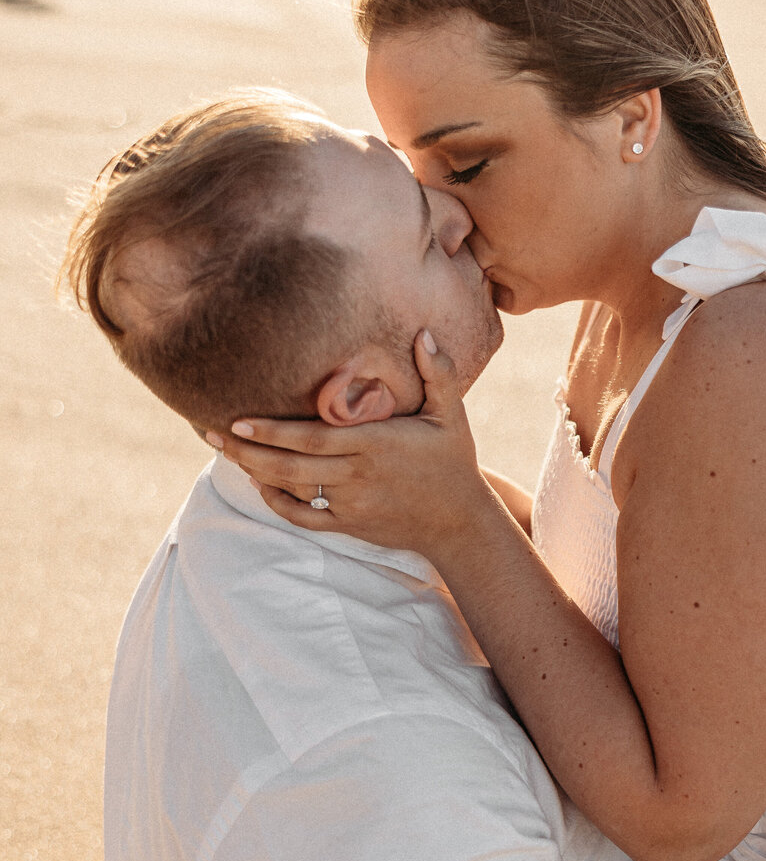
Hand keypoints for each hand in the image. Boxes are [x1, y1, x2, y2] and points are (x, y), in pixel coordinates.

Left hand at [207, 334, 489, 551]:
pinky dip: (279, 504)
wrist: (460, 522)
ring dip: (255, 472)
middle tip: (211, 432)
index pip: (313, 438)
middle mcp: (359, 475)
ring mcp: (352, 504)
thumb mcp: (451, 415)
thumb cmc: (453, 462)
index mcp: (376, 444)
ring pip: (292, 490)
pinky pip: (305, 518)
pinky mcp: (350, 525)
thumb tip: (422, 335)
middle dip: (248, 450)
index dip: (273, 432)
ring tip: (225, 452)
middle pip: (291, 466)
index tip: (239, 420)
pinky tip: (260, 485)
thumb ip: (438, 374)